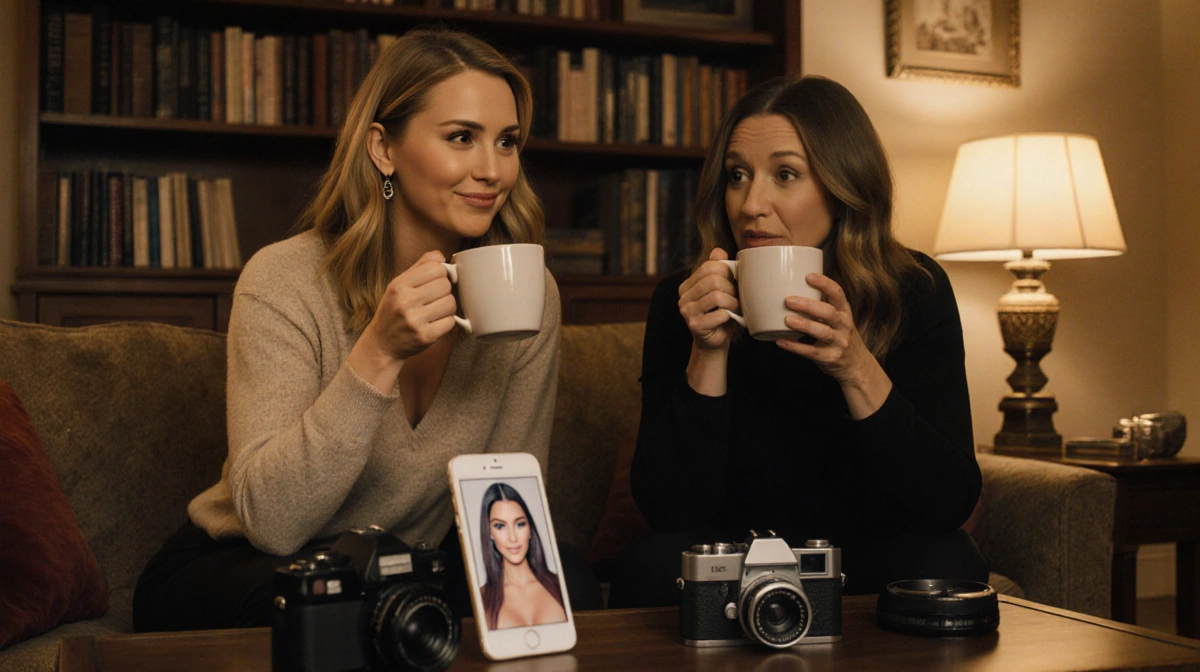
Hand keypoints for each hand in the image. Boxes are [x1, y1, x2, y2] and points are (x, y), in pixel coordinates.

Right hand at [361, 250, 457, 362]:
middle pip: (445, 285)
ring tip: (435, 310)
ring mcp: (415, 321)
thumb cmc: (393, 311)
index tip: (434, 282)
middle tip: (434, 299)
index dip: (440, 274)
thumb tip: (440, 255)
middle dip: (444, 291)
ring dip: (447, 307)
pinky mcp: (425, 337)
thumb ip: (419, 267)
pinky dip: (446, 322)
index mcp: (398, 286)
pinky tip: (435, 323)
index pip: (436, 268)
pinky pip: (450, 322)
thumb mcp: (398, 285)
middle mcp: (405, 302)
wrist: (382, 343)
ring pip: (451, 303)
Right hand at [677, 247, 739, 351]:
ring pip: (717, 296)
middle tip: (736, 297)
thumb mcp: (721, 289)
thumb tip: (719, 251)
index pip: (709, 266)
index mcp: (688, 285)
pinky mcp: (695, 325)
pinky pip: (720, 314)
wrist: (715, 341)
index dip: (727, 271)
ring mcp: (687, 311)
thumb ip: (718, 269)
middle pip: (713, 280)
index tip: (734, 282)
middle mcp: (683, 296)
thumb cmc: (721, 313)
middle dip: (731, 288)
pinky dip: (730, 315)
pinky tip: (729, 319)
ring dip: (733, 302)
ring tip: (735, 308)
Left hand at [777, 273, 890, 417]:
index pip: (838, 294)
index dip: (824, 284)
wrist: (856, 365)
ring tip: (787, 320)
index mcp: (844, 312)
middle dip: (808, 306)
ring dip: (804, 325)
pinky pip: (811, 352)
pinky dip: (795, 347)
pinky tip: (781, 341)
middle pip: (828, 313)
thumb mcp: (838, 319)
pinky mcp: (830, 358)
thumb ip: (821, 307)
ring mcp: (839, 342)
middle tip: (788, 300)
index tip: (808, 276)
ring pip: (823, 332)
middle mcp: (844, 326)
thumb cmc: (839, 336)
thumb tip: (789, 289)